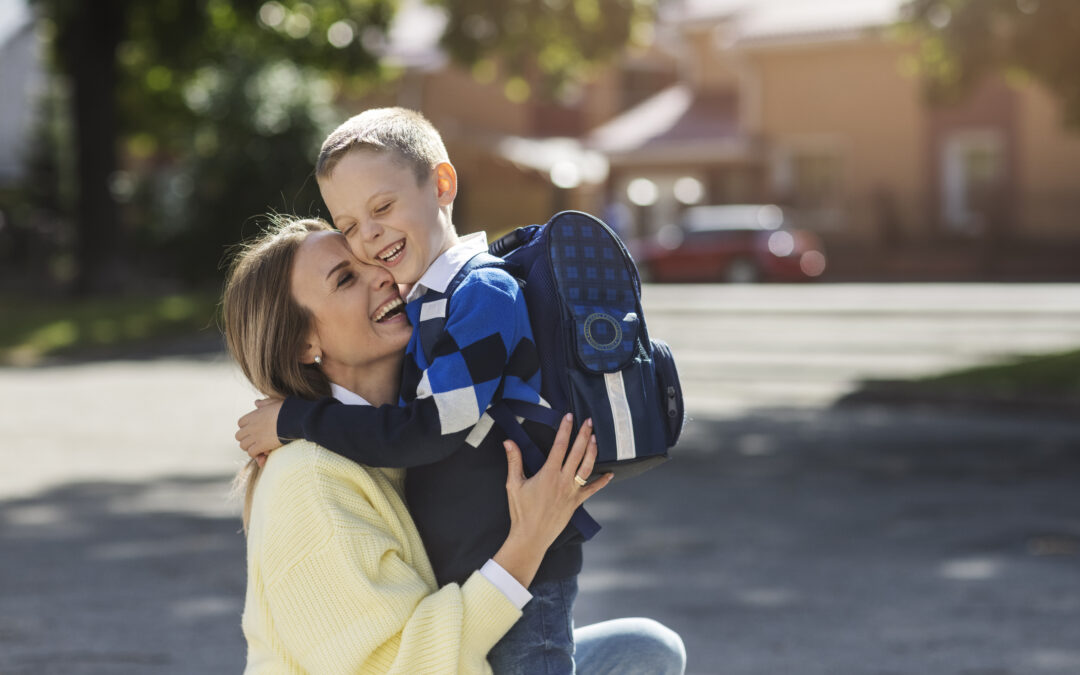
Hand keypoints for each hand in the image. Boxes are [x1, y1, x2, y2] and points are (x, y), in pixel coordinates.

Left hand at [236, 398, 284, 459]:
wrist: (295, 418)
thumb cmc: (288, 409)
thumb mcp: (275, 402)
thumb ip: (264, 403)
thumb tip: (256, 402)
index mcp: (254, 415)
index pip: (240, 423)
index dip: (246, 428)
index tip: (255, 430)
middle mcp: (252, 425)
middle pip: (239, 436)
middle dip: (246, 439)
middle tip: (256, 441)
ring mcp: (255, 436)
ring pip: (243, 446)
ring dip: (250, 447)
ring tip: (259, 447)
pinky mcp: (262, 445)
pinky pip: (251, 453)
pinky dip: (256, 454)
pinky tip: (264, 452)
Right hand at [494, 414, 611, 586]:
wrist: (531, 536)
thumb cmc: (521, 511)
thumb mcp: (514, 484)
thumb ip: (514, 461)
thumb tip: (508, 442)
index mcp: (549, 473)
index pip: (559, 445)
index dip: (565, 429)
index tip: (569, 416)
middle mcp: (563, 480)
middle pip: (577, 453)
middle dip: (584, 435)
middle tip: (589, 421)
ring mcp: (572, 492)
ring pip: (587, 468)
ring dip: (592, 452)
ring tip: (596, 438)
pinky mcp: (576, 503)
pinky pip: (592, 490)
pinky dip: (602, 482)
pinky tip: (610, 474)